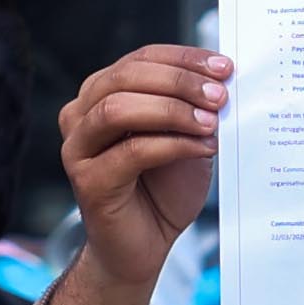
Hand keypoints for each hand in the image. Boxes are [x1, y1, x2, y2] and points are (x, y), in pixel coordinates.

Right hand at [50, 44, 227, 304]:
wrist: (145, 247)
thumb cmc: (163, 191)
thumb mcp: (184, 138)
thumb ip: (193, 109)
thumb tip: (224, 80)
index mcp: (102, 94)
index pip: (141, 59)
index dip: (184, 58)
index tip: (225, 66)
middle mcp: (81, 114)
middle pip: (127, 77)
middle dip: (180, 81)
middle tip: (221, 94)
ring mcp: (78, 147)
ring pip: (119, 108)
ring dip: (172, 110)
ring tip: (212, 122)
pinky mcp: (87, 180)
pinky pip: (131, 151)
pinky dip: (173, 144)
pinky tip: (204, 148)